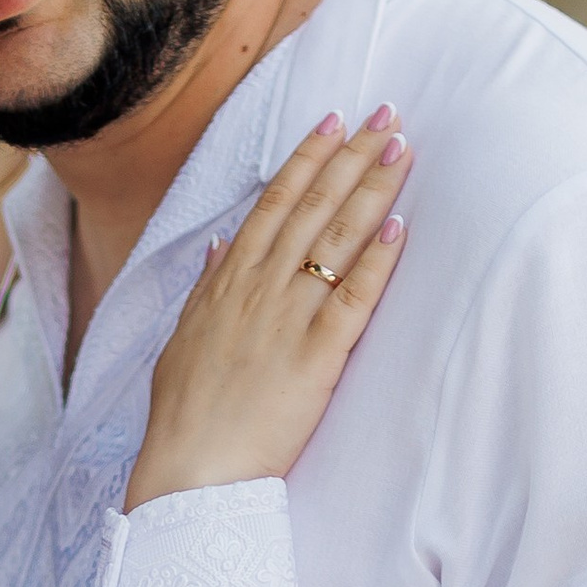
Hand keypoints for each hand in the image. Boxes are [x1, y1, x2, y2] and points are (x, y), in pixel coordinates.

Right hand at [127, 108, 410, 507]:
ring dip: (372, 190)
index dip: (308, 157)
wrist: (189, 470)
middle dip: (352, 156)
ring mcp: (286, 319)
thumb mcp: (183, 340)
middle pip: (312, 207)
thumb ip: (206, 288)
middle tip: (389, 116)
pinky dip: (378, 260)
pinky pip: (353, 298)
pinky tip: (400, 226)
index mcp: (226, 282)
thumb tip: (222, 245)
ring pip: (335, 240)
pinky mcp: (315, 357)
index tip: (336, 120)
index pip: (273, 202)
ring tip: (403, 150)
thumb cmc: (185, 416)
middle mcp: (256, 288)